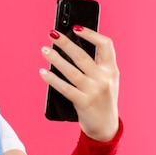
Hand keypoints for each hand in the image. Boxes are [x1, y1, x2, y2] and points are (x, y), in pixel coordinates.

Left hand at [40, 26, 119, 140]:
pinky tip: (43, 72)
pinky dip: (52, 79)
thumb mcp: (107, 80)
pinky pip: (64, 87)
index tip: (75, 28)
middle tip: (52, 34)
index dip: (91, 34)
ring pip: (70, 70)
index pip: (106, 45)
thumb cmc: (103, 100)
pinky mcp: (83, 102)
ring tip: (44, 50)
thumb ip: (97, 65)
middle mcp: (104, 78)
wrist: (106, 126)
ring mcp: (94, 91)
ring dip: (55, 58)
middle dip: (65, 43)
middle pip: (82, 56)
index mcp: (112, 70)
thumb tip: (71, 47)